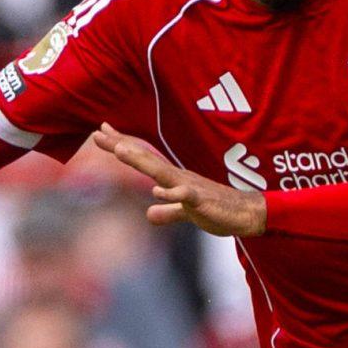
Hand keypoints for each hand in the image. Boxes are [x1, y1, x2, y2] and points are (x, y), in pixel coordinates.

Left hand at [92, 124, 266, 237]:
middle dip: (123, 146)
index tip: (101, 132)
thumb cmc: (220, 210)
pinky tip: (157, 191)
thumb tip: (150, 213)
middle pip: (146, 160)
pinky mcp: (203, 202)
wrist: (249, 214)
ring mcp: (190, 188)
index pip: (143, 160)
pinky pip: (186, 197)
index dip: (122, 146)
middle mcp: (179, 178)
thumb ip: (169, 212)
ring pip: (162, 173)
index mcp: (173, 179)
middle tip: (99, 133)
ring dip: (142, 162)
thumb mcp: (187, 214)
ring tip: (120, 151)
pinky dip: (172, 194)